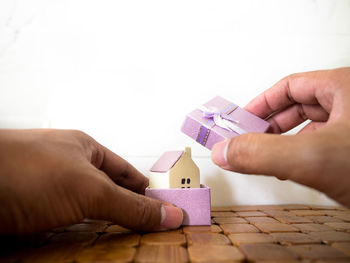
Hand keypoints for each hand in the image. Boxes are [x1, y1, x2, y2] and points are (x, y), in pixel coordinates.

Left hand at [0, 129, 182, 234]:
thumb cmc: (28, 172)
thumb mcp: (89, 189)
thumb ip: (131, 205)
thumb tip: (171, 215)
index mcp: (85, 150)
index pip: (126, 172)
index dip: (147, 190)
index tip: (166, 211)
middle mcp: (67, 167)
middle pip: (107, 192)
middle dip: (127, 212)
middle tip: (151, 234)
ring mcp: (48, 190)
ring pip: (86, 211)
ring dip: (104, 228)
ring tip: (127, 245)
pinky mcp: (32, 212)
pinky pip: (65, 226)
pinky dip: (81, 238)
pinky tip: (91, 249)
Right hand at [212, 67, 349, 206]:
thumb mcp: (313, 157)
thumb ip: (263, 153)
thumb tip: (225, 151)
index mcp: (346, 87)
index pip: (290, 86)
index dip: (261, 103)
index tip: (242, 120)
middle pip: (300, 105)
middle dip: (271, 125)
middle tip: (250, 138)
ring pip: (312, 126)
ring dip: (286, 141)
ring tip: (268, 155)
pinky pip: (324, 143)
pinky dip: (303, 154)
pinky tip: (295, 168)